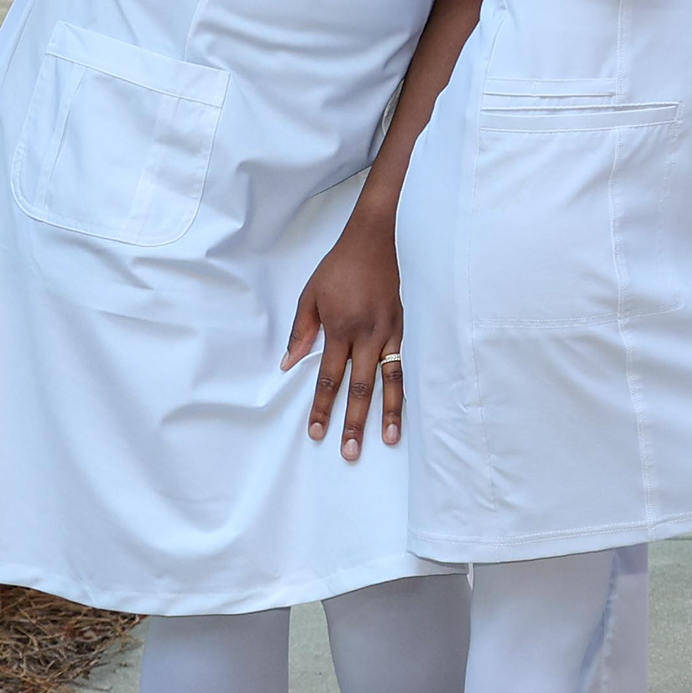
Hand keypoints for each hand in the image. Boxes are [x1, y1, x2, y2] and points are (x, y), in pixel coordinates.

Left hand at [286, 214, 403, 458]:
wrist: (375, 240)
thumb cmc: (338, 267)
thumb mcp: (309, 296)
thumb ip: (301, 332)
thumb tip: (289, 365)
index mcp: (341, 329)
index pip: (329, 378)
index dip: (321, 407)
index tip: (316, 432)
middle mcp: (368, 336)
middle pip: (361, 388)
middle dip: (355, 423)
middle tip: (351, 451)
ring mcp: (389, 333)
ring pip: (390, 380)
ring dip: (389, 412)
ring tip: (390, 439)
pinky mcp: (402, 327)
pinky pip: (401, 363)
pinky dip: (401, 388)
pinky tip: (401, 405)